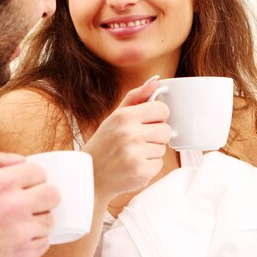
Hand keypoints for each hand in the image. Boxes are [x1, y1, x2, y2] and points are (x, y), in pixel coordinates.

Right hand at [0, 150, 59, 256]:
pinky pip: (44, 243)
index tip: (27, 183)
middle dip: (42, 195)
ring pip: (49, 220)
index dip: (33, 177)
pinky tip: (21, 236)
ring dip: (38, 219)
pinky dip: (35, 239)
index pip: (39, 172)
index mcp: (1, 184)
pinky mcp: (20, 255)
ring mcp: (19, 232)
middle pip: (52, 194)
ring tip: (22, 220)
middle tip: (30, 200)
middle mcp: (14, 206)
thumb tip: (19, 159)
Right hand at [83, 77, 171, 200]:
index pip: (162, 109)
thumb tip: (156, 81)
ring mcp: (136, 154)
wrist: (90, 176)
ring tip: (133, 154)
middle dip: (156, 136)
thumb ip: (136, 97)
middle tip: (138, 141)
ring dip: (152, 152)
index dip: (158, 116)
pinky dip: (149, 166)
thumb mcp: (115, 117)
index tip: (148, 122)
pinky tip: (133, 165)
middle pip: (166, 130)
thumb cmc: (104, 144)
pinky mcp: (141, 172)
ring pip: (163, 148)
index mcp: (124, 117)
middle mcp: (130, 134)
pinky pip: (159, 164)